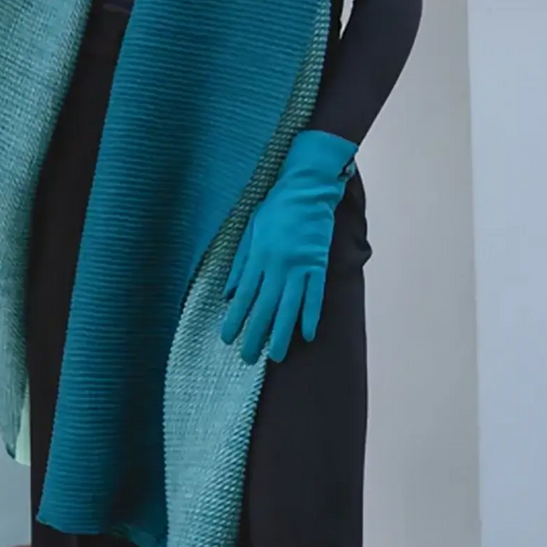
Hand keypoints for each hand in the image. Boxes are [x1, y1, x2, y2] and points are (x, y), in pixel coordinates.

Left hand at [219, 129, 357, 364]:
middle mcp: (277, 264)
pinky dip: (311, 316)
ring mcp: (300, 266)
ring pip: (289, 307)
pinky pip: (315, 296)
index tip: (228, 338)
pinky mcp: (318, 264)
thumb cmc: (275, 207)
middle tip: (248, 358)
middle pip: (265, 306)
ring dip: (282, 333)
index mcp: (258, 255)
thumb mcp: (249, 229)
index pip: (244, 295)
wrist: (306, 188)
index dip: (235, 318)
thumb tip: (229, 293)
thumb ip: (240, 263)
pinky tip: (308, 335)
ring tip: (276, 356)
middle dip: (255, 334)